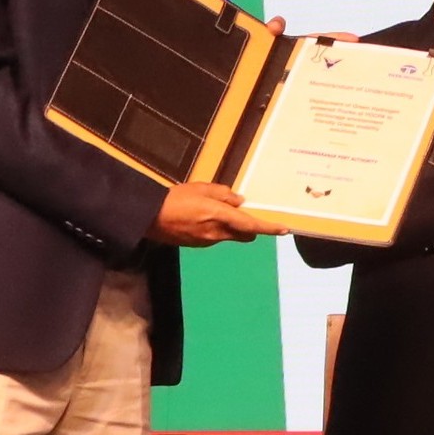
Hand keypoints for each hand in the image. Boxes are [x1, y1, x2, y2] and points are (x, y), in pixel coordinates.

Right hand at [152, 182, 283, 245]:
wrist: (149, 216)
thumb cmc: (175, 198)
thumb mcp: (201, 188)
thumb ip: (223, 194)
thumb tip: (240, 201)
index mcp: (219, 217)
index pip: (251, 225)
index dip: (269, 228)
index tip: (284, 229)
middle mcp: (217, 233)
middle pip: (245, 235)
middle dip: (250, 227)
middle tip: (243, 213)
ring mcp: (207, 241)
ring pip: (229, 235)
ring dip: (230, 227)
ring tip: (212, 210)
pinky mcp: (198, 245)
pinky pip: (215, 237)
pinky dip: (216, 229)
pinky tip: (200, 218)